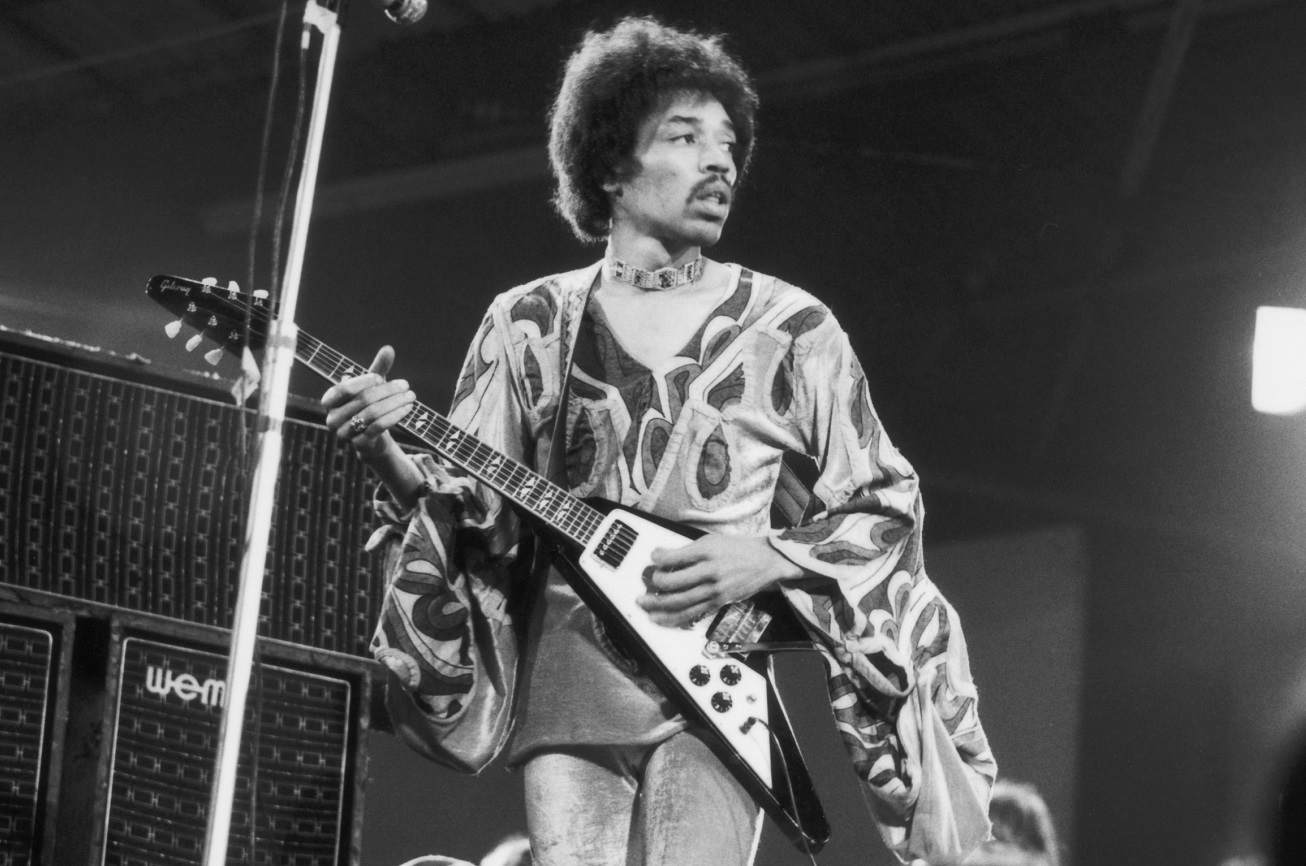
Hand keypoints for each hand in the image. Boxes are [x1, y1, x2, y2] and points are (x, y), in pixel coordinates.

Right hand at [321, 346, 415, 459]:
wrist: (372, 436)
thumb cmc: (369, 404)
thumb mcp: (373, 385)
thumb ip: (378, 367)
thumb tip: (388, 348)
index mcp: (329, 400)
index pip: (344, 389)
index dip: (363, 382)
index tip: (380, 377)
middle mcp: (332, 418)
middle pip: (363, 400)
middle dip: (387, 391)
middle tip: (406, 385)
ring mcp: (344, 433)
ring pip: (372, 414)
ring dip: (395, 403)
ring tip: (411, 396)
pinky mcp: (359, 444)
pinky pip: (378, 427)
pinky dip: (395, 416)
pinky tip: (407, 408)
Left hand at [637, 535, 803, 628]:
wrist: (765, 561)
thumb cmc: (737, 549)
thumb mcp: (712, 541)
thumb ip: (688, 550)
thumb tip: (662, 556)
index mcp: (708, 551)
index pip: (676, 556)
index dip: (659, 558)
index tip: (652, 557)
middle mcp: (711, 571)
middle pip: (675, 583)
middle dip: (656, 584)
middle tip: (646, 583)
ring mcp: (715, 590)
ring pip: (681, 602)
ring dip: (658, 605)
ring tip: (644, 604)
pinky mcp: (718, 602)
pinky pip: (692, 613)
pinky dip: (674, 618)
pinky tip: (662, 619)